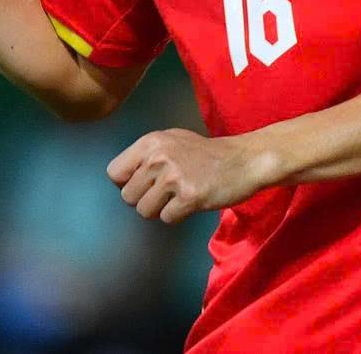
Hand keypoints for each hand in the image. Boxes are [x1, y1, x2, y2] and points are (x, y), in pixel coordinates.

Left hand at [107, 128, 275, 222]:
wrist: (246, 160)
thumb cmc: (208, 154)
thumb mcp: (173, 141)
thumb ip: (146, 156)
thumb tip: (119, 178)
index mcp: (151, 142)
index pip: (114, 173)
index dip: (127, 183)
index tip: (146, 183)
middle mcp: (159, 157)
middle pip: (128, 197)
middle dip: (146, 199)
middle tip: (169, 190)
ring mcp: (174, 176)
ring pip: (144, 211)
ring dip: (162, 209)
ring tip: (181, 195)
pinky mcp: (189, 196)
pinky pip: (166, 218)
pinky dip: (179, 215)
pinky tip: (194, 201)